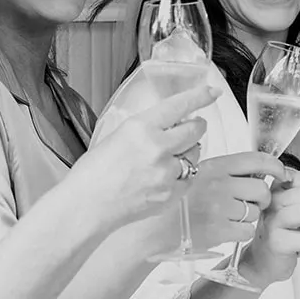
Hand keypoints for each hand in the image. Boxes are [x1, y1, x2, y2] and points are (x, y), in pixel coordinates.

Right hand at [72, 84, 216, 225]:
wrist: (87, 206)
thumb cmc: (94, 172)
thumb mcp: (118, 136)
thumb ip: (146, 128)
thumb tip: (168, 123)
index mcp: (141, 127)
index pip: (180, 105)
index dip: (200, 97)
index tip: (212, 92)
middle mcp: (158, 148)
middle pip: (196, 129)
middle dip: (196, 126)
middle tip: (192, 126)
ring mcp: (167, 173)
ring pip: (194, 155)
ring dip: (187, 152)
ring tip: (167, 158)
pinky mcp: (171, 194)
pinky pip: (189, 179)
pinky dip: (181, 176)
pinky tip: (164, 177)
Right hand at [183, 151, 287, 248]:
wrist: (151, 227)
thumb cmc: (173, 201)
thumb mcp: (194, 172)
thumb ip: (222, 169)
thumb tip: (254, 169)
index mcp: (215, 166)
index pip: (256, 160)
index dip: (276, 166)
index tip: (282, 173)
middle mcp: (219, 185)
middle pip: (261, 190)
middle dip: (262, 198)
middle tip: (253, 202)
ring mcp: (220, 208)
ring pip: (255, 212)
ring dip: (250, 216)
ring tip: (232, 216)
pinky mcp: (219, 230)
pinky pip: (247, 231)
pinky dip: (242, 232)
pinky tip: (228, 229)